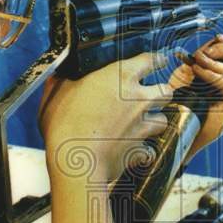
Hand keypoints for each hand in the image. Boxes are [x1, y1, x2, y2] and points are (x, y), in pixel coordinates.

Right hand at [38, 52, 183, 183]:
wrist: (76, 162)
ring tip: (143, 123)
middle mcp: (139, 99)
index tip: (159, 60)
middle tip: (150, 94)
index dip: (156, 60)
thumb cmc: (65, 123)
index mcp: (121, 77)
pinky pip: (149, 150)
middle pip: (166, 91)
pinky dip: (144, 151)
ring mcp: (142, 126)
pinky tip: (135, 151)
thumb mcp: (56, 92)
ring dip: (155, 121)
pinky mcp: (139, 150)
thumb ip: (64, 80)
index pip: (150, 60)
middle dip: (160, 92)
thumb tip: (60, 75)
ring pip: (163, 120)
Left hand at [169, 33, 222, 159]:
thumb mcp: (186, 74)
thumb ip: (197, 60)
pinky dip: (212, 76)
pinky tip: (199, 72)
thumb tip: (204, 48)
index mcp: (222, 69)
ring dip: (211, 63)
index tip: (216, 37)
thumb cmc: (182, 101)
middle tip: (202, 53)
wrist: (183, 125)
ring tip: (196, 63)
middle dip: (221, 49)